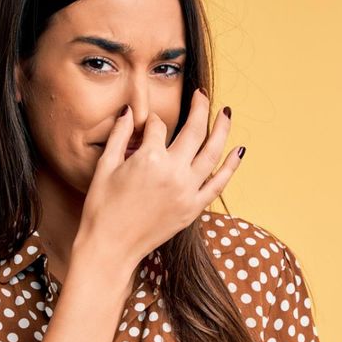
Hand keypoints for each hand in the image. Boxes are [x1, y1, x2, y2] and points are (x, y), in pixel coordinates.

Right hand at [77, 89, 242, 266]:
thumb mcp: (105, 166)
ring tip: (226, 112)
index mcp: (149, 158)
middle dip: (199, 108)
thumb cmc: (102, 208)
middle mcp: (173, 172)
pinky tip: (239, 151)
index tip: (146, 124)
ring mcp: (187, 191)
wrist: (110, 248)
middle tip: (202, 94)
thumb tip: (128, 111)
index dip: (151, 122)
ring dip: (222, 129)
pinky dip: (231, 167)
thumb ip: (119, 135)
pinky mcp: (193, 208)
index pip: (158, 127)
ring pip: (212, 152)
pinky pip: (219, 184)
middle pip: (194, 130)